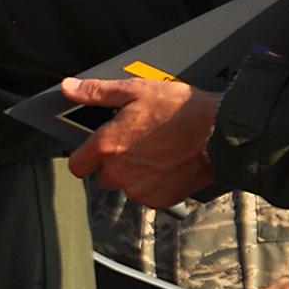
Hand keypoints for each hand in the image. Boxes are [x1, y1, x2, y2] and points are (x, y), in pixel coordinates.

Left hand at [65, 76, 218, 207]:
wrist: (219, 133)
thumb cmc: (180, 110)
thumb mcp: (135, 90)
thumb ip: (97, 92)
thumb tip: (69, 88)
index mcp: (108, 145)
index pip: (77, 164)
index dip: (85, 156)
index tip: (93, 150)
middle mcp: (120, 172)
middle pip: (104, 174)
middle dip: (116, 161)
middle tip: (138, 141)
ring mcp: (140, 189)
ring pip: (127, 185)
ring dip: (136, 173)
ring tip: (158, 150)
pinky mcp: (160, 201)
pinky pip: (148, 195)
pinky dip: (155, 183)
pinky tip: (168, 164)